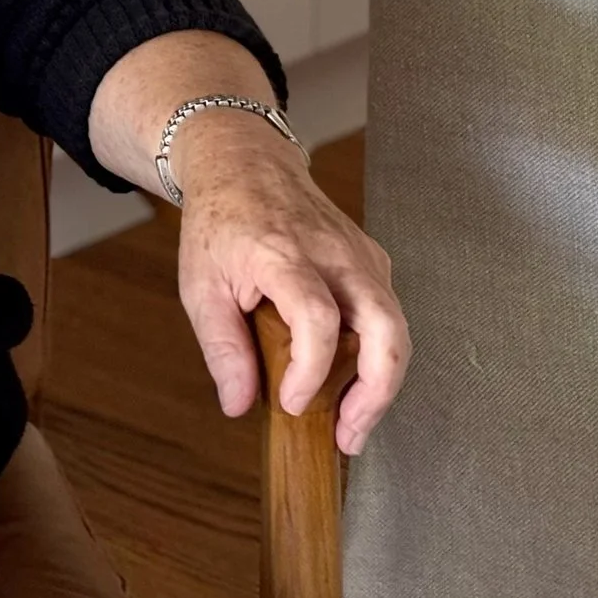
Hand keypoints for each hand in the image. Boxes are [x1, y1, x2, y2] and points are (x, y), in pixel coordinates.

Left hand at [170, 110, 408, 456]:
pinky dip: (378, 357)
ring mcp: (360, 255)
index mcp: (283, 253)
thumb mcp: (200, 284)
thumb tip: (238, 403)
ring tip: (351, 423)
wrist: (243, 164)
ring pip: (396, 326)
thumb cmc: (219, 221)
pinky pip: (388, 316)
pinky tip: (351, 383)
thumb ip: (221, 346)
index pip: (317, 318)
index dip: (311, 370)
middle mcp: (333, 253)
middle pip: (385, 326)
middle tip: (348, 433)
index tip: (291, 403)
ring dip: (381, 384)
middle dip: (376, 390)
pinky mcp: (372, 263)